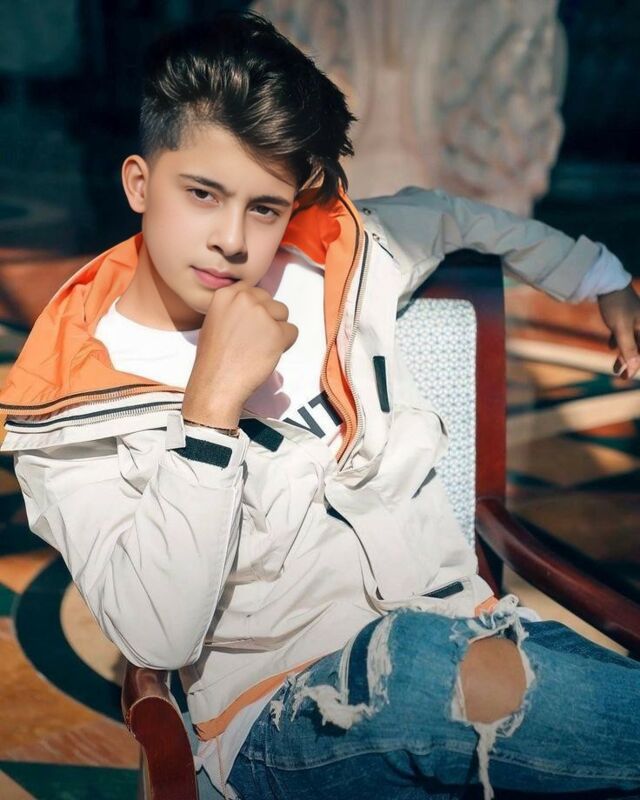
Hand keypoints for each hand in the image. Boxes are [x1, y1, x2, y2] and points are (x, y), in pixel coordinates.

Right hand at [182, 282, 297, 426]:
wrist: (216, 383)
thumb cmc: (213, 359)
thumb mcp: (215, 321)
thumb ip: (234, 309)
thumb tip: (254, 306)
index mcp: (226, 295)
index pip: (254, 292)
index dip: (255, 310)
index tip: (248, 327)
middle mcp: (244, 299)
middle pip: (270, 301)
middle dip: (268, 319)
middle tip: (254, 340)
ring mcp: (261, 314)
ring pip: (283, 314)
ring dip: (277, 330)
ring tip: (259, 347)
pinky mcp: (277, 332)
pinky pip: (293, 332)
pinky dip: (285, 345)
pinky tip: (267, 355)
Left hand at [597, 284, 639, 379]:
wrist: (606, 283)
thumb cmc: (616, 305)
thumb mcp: (622, 329)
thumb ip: (628, 349)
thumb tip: (634, 368)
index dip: (636, 366)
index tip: (626, 378)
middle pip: (639, 348)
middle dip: (629, 362)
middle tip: (620, 376)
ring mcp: (635, 319)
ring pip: (631, 342)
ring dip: (623, 354)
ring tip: (614, 367)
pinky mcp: (624, 316)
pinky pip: (624, 333)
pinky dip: (618, 341)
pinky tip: (611, 346)